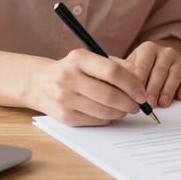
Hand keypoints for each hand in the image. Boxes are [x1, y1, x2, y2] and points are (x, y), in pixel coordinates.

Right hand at [28, 49, 149, 126]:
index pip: (112, 72)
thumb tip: (139, 76)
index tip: (142, 92)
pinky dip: (108, 119)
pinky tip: (111, 113)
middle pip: (109, 94)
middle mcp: (69, 78)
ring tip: (127, 108)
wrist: (38, 83)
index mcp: (79, 58)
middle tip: (138, 105)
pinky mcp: (64, 117)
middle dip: (129, 102)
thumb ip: (115, 64)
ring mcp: (65, 99)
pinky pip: (94, 121)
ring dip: (121, 112)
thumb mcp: (90, 58)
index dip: (132, 84)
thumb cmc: (72, 69)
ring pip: (103, 111)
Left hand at [126, 40, 180, 106]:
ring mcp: (179, 60)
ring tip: (162, 103)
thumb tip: (116, 87)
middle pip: (160, 70)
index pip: (143, 64)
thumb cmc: (142, 69)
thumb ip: (126, 75)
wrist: (162, 62)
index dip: (139, 81)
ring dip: (168, 90)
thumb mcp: (131, 67)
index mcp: (148, 49)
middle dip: (153, 88)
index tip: (134, 94)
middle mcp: (165, 52)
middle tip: (149, 103)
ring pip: (175, 74)